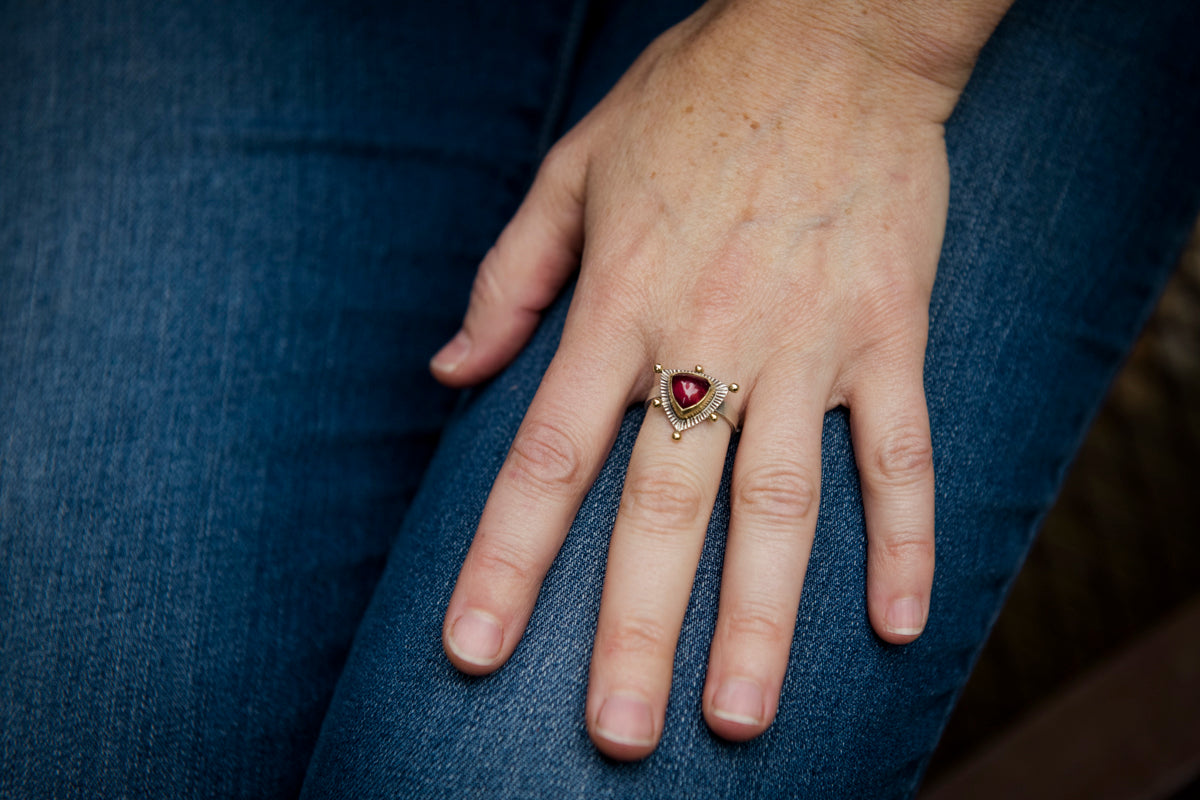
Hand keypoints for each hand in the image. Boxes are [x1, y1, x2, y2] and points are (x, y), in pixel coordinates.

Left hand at [432, 0, 1006, 759]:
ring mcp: (806, 341)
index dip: (506, 558)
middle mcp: (707, 337)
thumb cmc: (693, 99)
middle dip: (634, 629)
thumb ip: (509, 279)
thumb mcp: (575, 170)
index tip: (474, 649)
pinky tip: (898, 625)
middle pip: (663, 508)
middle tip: (618, 737)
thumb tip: (450, 374)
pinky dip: (905, 536)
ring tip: (742, 719)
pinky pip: (902, 450)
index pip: (547, 453)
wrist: (833, 28)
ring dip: (764, 618)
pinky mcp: (888, 330)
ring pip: (782, 502)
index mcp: (619, 303)